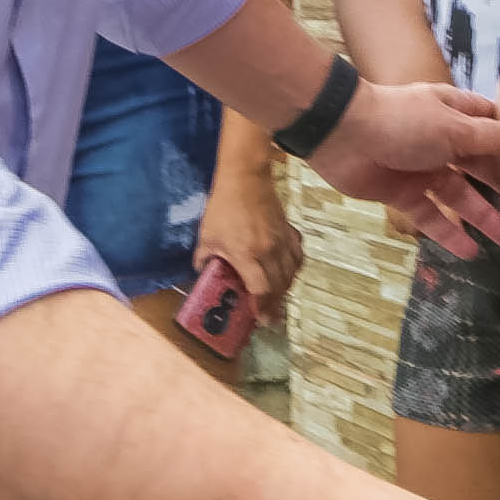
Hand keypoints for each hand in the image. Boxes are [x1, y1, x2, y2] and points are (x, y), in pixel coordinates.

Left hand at [195, 155, 303, 322]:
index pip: (260, 289)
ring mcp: (282, 241)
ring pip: (291, 273)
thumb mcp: (207, 235)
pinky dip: (295, 268)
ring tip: (277, 297)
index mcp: (247, 254)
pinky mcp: (289, 232)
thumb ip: (203, 257)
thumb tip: (201, 271)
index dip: (262, 307)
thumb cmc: (223, 207)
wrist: (245, 179)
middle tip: (270, 316)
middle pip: (279, 286)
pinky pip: (298, 257)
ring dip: (285, 289)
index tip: (262, 319)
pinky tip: (288, 272)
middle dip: (275, 304)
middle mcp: (269, 251)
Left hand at [307, 78, 499, 258]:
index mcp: (457, 113)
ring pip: (459, 196)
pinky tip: (469, 252)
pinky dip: (448, 233)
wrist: (341, 134)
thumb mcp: (457, 129)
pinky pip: (431, 216)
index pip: (493, 125)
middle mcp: (442, 140)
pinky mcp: (402, 193)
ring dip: (481, 217)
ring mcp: (422, 169)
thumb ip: (498, 138)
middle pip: (480, 167)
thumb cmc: (404, 121)